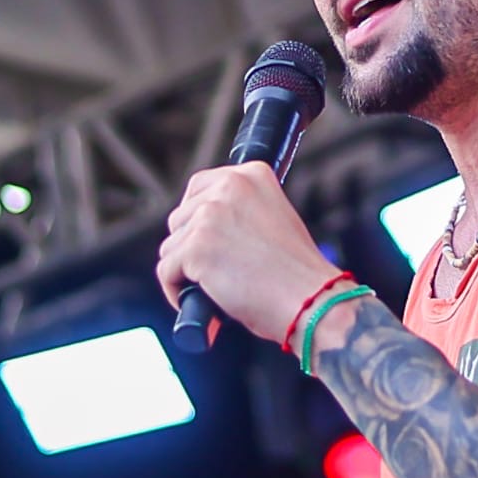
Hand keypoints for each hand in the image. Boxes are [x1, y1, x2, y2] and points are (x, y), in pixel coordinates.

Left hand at [156, 161, 341, 345]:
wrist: (311, 300)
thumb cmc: (297, 273)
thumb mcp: (273, 219)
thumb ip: (240, 212)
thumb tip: (201, 226)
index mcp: (252, 175)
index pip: (199, 187)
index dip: (198, 219)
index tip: (208, 242)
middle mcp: (229, 187)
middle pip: (180, 217)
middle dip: (190, 247)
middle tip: (215, 272)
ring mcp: (209, 216)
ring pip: (171, 246)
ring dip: (185, 271)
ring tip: (215, 289)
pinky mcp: (195, 247)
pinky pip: (166, 272)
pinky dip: (177, 293)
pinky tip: (202, 303)